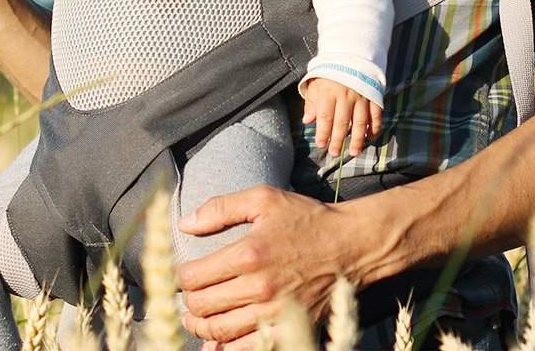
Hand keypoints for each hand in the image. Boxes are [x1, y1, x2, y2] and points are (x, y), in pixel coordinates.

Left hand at [175, 186, 367, 347]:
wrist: (353, 246)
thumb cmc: (308, 219)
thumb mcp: (264, 199)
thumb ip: (221, 208)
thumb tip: (184, 224)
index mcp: (248, 254)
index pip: (193, 278)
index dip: (180, 278)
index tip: (184, 274)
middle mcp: (259, 287)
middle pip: (202, 307)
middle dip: (187, 303)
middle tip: (187, 298)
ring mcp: (274, 312)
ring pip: (219, 332)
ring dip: (200, 327)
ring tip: (197, 319)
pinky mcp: (290, 329)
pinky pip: (248, 349)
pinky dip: (226, 348)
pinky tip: (218, 342)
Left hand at [300, 79, 381, 157]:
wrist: (352, 55)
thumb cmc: (330, 74)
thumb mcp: (316, 84)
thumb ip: (311, 103)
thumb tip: (307, 121)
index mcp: (329, 91)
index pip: (325, 115)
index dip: (323, 131)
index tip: (321, 144)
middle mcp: (346, 95)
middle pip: (342, 121)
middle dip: (338, 139)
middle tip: (335, 153)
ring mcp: (362, 96)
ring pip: (360, 121)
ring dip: (357, 138)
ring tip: (354, 152)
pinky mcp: (374, 96)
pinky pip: (376, 115)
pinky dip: (375, 127)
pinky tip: (371, 138)